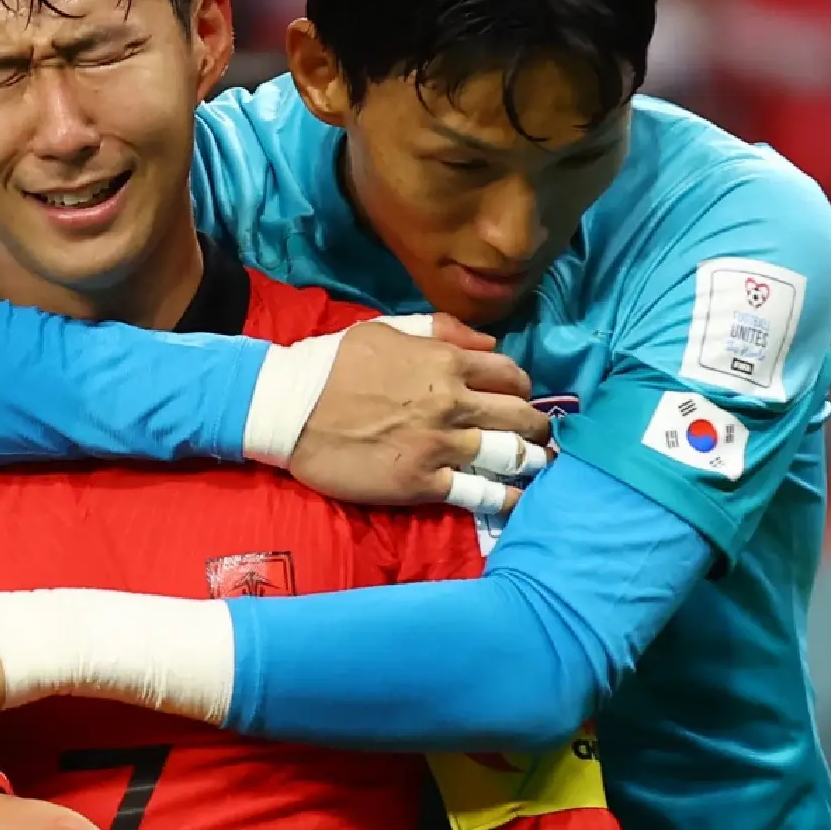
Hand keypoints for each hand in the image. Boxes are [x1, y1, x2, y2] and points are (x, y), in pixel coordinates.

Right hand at [288, 316, 552, 510]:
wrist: (290, 409)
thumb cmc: (333, 364)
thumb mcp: (387, 328)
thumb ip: (442, 330)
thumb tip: (488, 343)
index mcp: (446, 362)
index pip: (509, 374)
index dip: (521, 387)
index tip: (519, 398)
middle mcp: (452, 403)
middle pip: (519, 416)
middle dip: (535, 426)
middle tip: (537, 435)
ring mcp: (439, 445)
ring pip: (508, 454)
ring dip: (531, 460)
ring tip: (540, 466)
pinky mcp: (422, 482)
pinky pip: (478, 493)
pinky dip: (506, 498)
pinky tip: (521, 501)